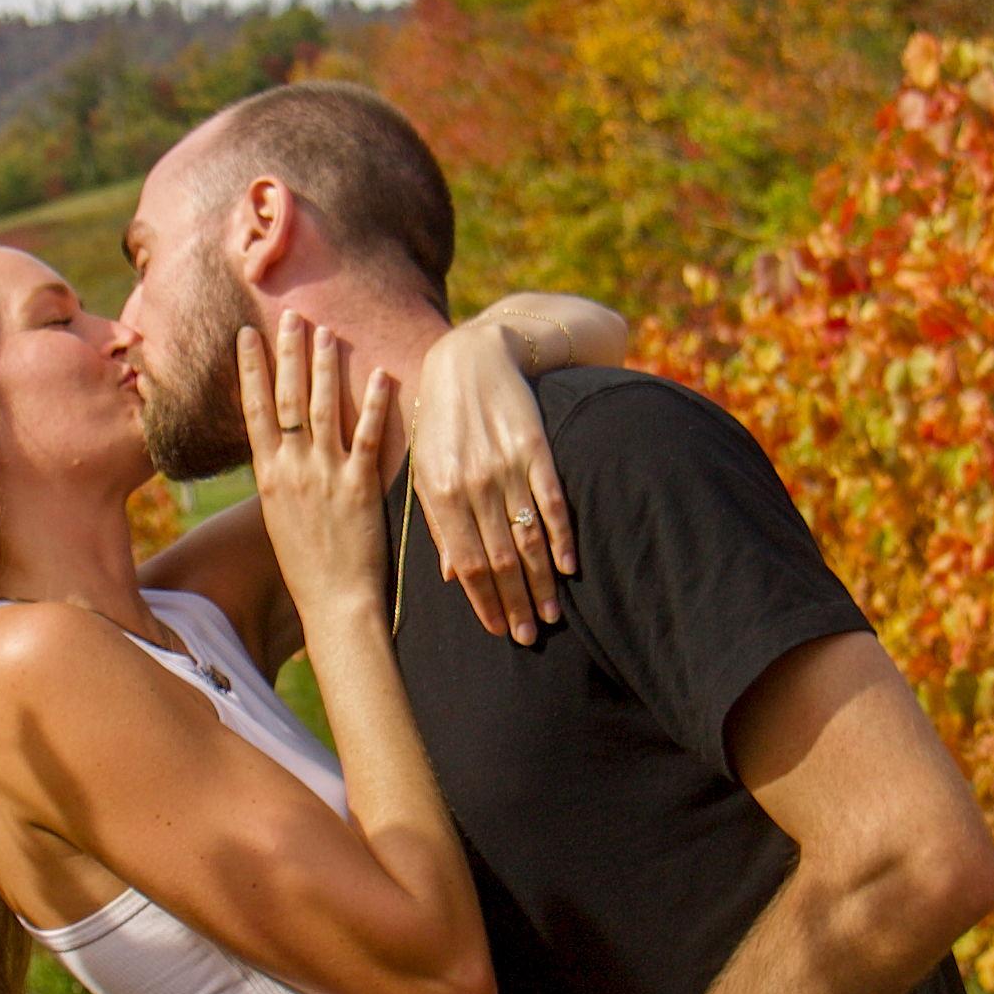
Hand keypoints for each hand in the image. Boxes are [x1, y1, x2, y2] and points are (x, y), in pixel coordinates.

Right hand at [241, 309, 400, 622]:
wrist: (333, 603)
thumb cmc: (308, 566)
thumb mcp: (281, 517)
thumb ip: (281, 478)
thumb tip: (279, 449)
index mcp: (269, 476)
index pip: (254, 410)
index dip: (249, 369)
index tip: (246, 334)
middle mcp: (292, 469)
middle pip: (287, 398)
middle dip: (288, 352)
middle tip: (292, 314)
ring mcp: (325, 476)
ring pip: (324, 408)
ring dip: (325, 366)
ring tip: (328, 330)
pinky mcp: (359, 488)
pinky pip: (367, 437)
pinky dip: (373, 403)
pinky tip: (378, 372)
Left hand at [405, 318, 577, 645]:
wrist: (472, 356)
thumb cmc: (441, 420)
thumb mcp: (425, 468)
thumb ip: (438, 522)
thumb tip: (451, 576)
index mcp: (438, 492)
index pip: (464, 562)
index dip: (483, 601)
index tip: (496, 630)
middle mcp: (472, 483)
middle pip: (497, 559)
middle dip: (513, 603)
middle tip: (527, 637)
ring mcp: (506, 466)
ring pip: (526, 538)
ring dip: (540, 582)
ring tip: (549, 615)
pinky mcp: (536, 448)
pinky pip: (552, 502)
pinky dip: (562, 537)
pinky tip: (569, 567)